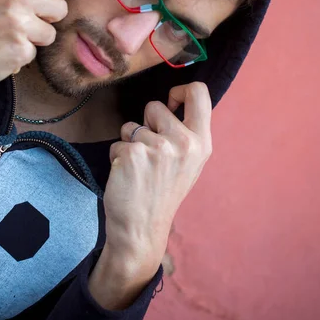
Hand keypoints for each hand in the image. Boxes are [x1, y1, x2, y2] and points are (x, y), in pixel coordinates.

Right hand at [0, 0, 71, 91]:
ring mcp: (20, 23)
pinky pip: (34, 52)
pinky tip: (0, 48)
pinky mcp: (19, 49)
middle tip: (17, 19)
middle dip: (44, 17)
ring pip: (50, 34)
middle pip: (61, 9)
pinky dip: (19, 54)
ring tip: (6, 33)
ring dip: (32, 38)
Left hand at [88, 82, 211, 308]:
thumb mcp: (189, 163)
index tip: (170, 105)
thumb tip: (174, 100)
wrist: (141, 229)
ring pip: (131, 125)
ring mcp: (158, 148)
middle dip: (145, 124)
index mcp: (201, 142)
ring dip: (129, 143)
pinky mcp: (132, 154)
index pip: (199, 92)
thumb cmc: (163, 193)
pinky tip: (127, 175)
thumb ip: (186, 132)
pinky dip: (117, 156)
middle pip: (155, 106)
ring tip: (139, 168)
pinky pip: (117, 142)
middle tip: (151, 153)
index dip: (180, 91)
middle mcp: (183, 142)